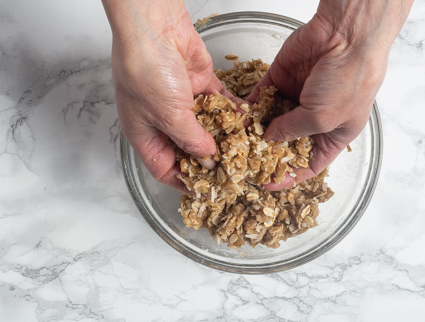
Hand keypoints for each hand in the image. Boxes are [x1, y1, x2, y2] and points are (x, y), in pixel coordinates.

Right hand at [102, 0, 232, 190]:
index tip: (205, 190)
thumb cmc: (145, 71)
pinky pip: (220, 103)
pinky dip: (232, 112)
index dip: (183, 181)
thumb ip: (191, 140)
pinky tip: (246, 121)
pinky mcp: (200, 84)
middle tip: (232, 170)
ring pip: (207, 126)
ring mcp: (182, 102)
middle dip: (209, 159)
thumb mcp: (168, 116)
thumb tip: (208, 159)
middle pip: (188, 149)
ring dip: (224, 136)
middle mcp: (163, 120)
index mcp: (145, 134)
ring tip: (245, 148)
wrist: (153, 26)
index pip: (164, 168)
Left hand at [247, 0, 412, 189]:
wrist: (344, 34)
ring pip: (269, 120)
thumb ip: (292, 131)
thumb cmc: (349, 78)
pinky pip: (260, 97)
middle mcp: (313, 118)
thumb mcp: (322, 118)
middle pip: (285, 143)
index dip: (289, 176)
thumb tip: (268, 138)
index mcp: (333, 134)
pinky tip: (238, 117)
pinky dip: (250, 107)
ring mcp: (295, 98)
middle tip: (245, 163)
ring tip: (237, 141)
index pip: (309, 164)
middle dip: (266, 153)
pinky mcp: (280, 79)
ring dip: (254, 130)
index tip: (267, 183)